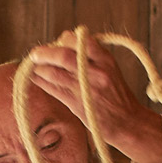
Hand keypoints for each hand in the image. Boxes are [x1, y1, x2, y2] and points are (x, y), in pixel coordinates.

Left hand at [27, 30, 161, 162]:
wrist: (128, 122)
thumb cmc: (116, 94)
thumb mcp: (110, 68)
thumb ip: (89, 56)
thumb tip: (62, 41)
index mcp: (106, 59)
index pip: (80, 40)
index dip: (63, 40)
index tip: (56, 42)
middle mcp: (96, 71)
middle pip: (64, 56)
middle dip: (45, 53)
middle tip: (34, 54)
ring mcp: (86, 88)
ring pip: (55, 73)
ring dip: (39, 69)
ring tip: (33, 68)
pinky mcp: (77, 104)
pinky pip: (54, 90)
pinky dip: (41, 82)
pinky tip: (36, 79)